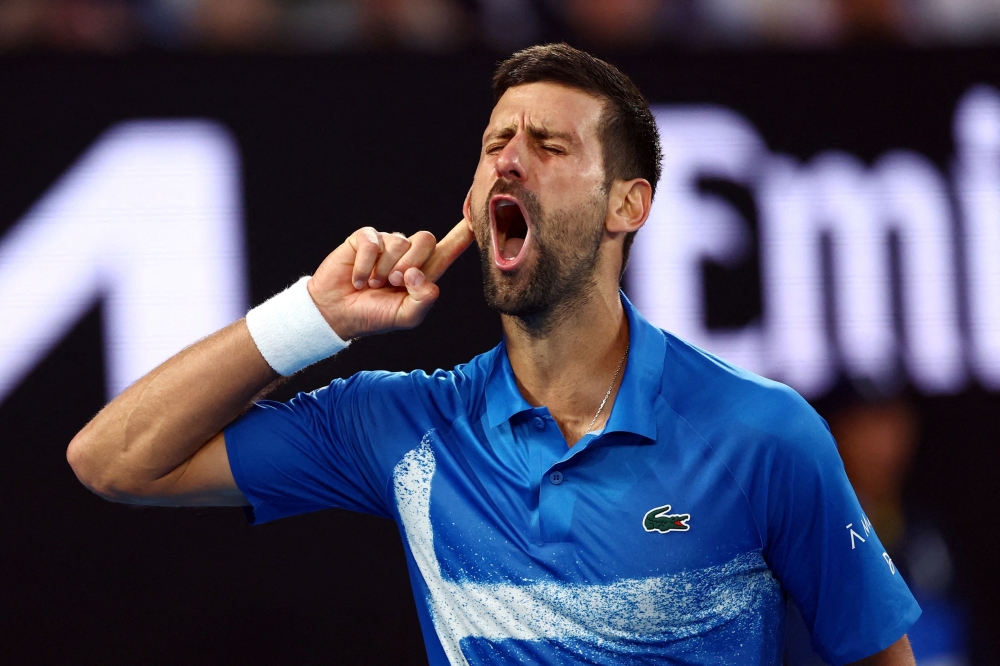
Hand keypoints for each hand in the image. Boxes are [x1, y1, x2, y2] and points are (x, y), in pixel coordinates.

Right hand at [307, 219, 474, 339]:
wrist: (337, 314)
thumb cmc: (373, 316)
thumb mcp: (406, 316)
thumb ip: (423, 300)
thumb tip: (418, 274)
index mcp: (424, 272)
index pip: (449, 248)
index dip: (463, 232)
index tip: (476, 214)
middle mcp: (407, 254)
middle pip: (426, 238)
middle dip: (411, 263)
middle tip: (393, 283)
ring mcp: (386, 244)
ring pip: (399, 242)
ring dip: (384, 269)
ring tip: (373, 284)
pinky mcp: (364, 239)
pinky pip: (373, 242)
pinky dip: (365, 265)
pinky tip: (358, 279)